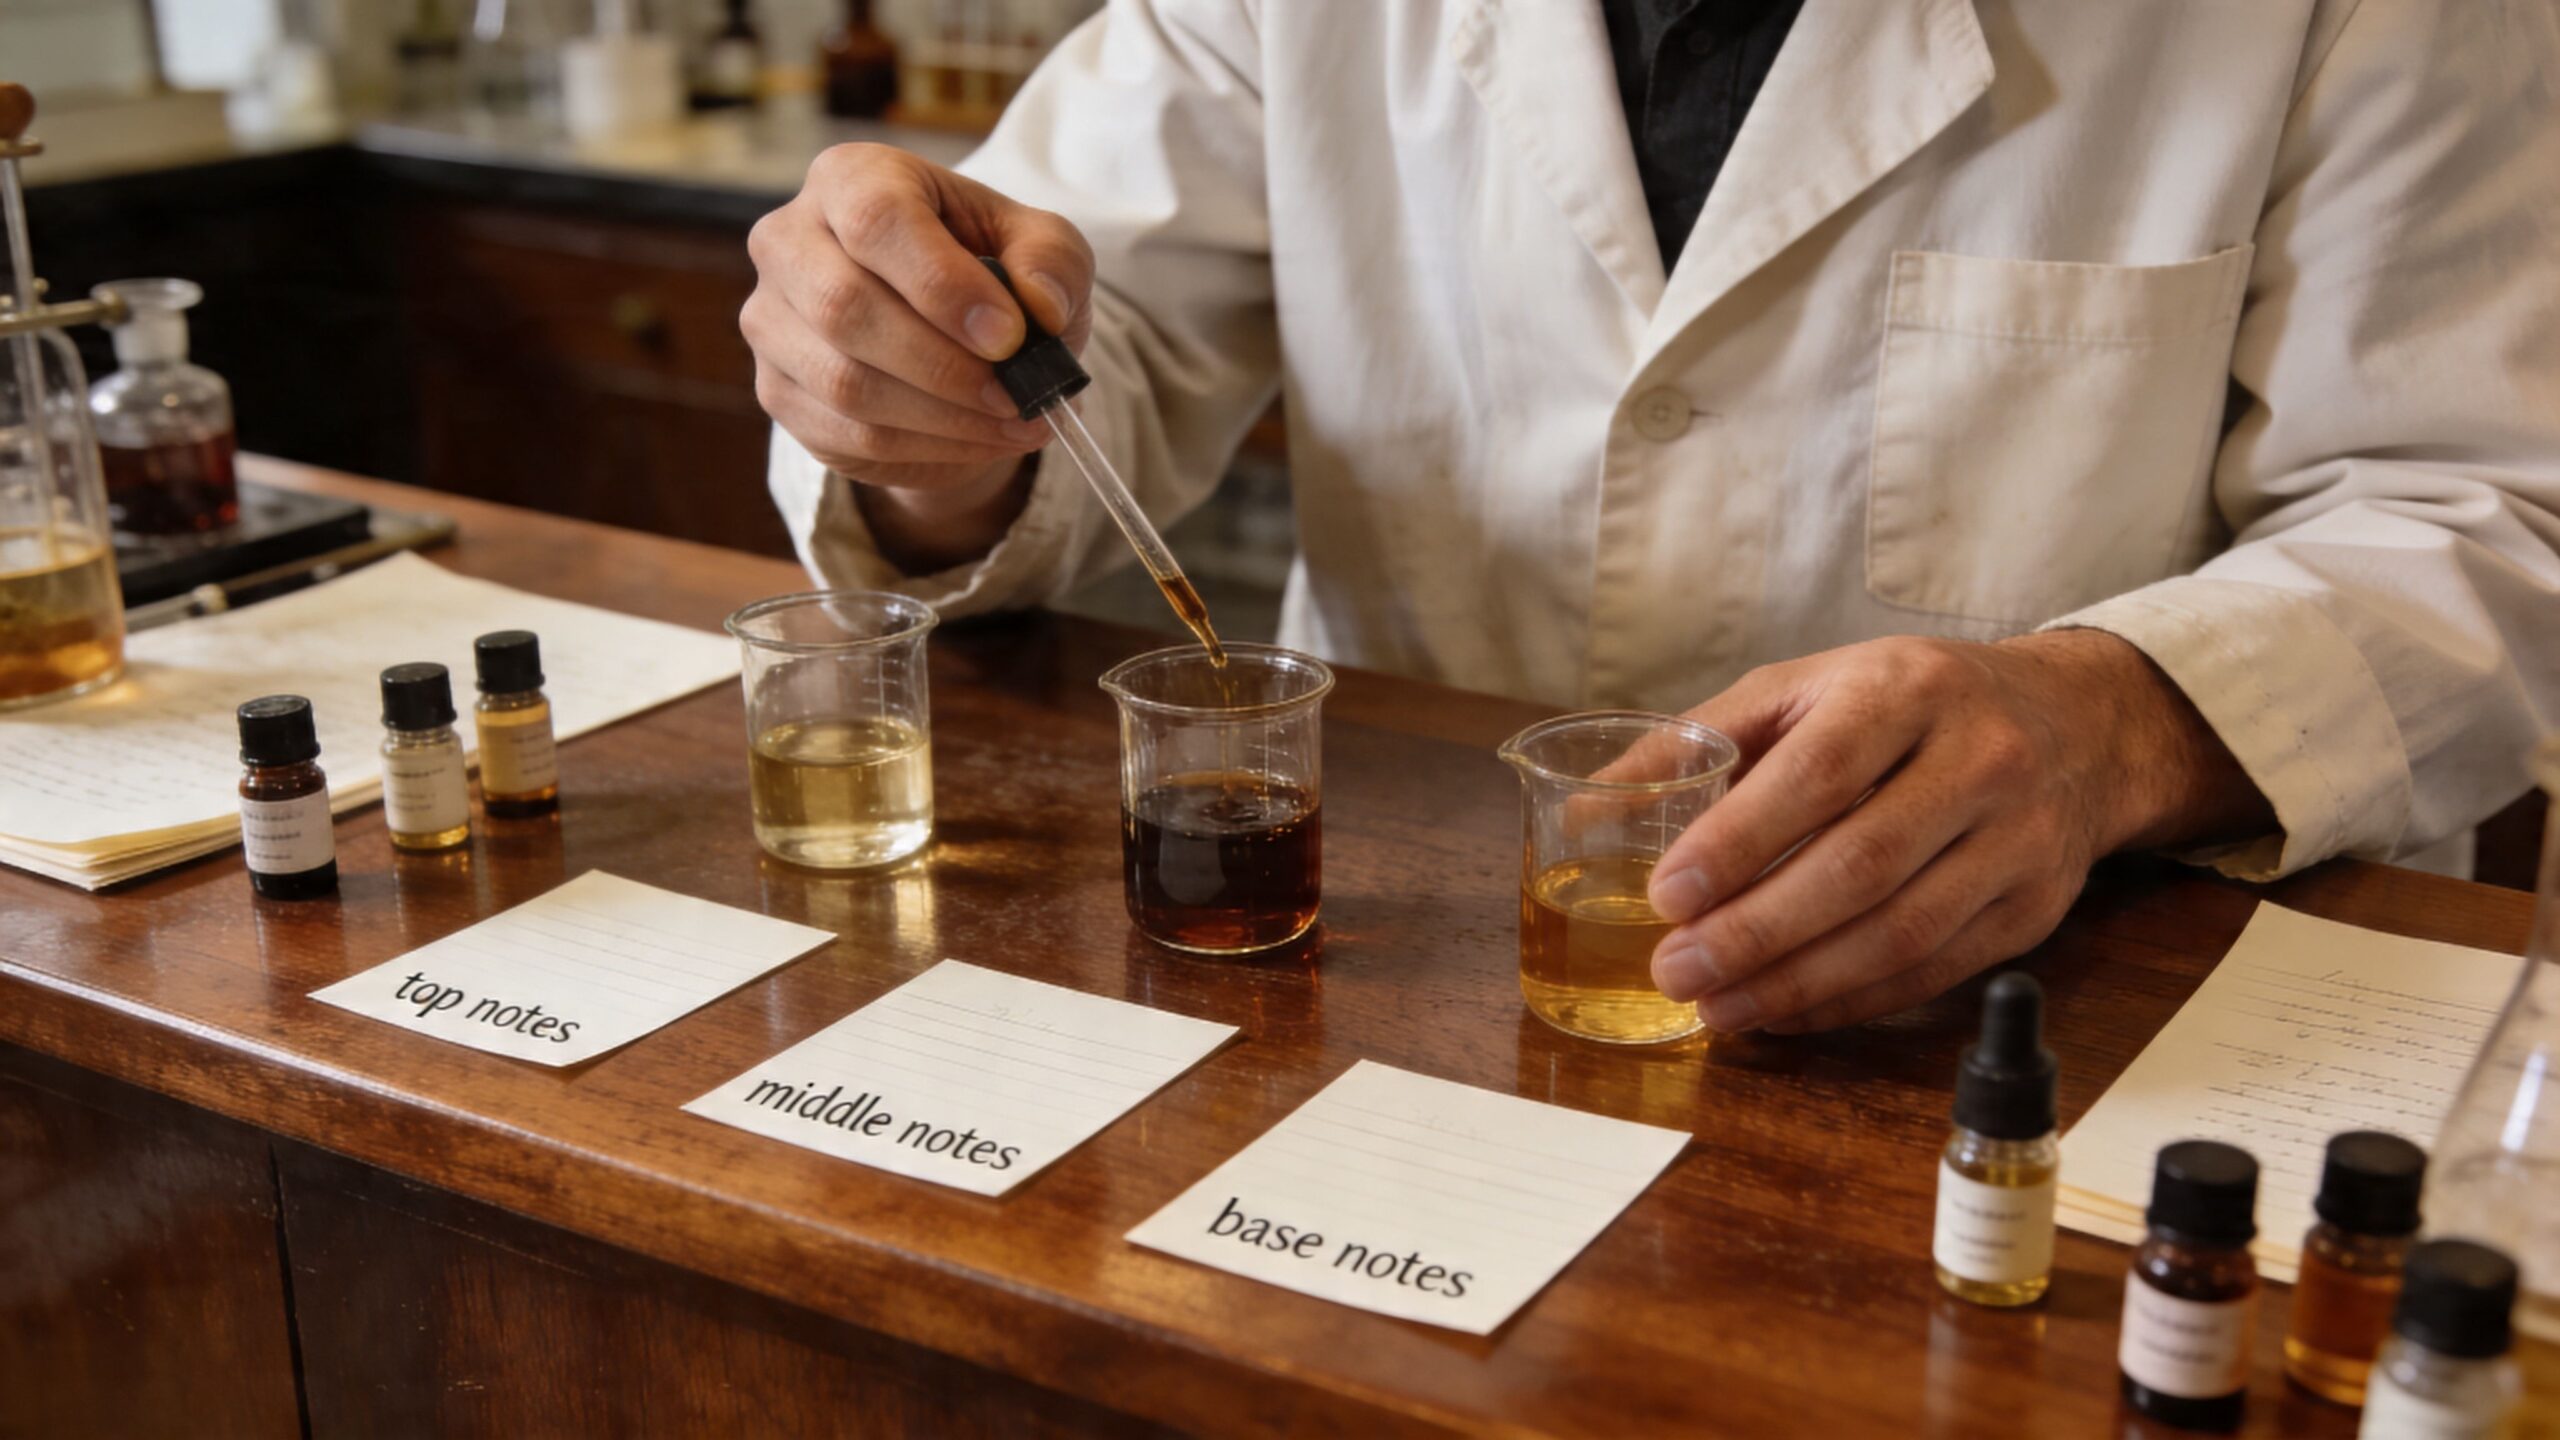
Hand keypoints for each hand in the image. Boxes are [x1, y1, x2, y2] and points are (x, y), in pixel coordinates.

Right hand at [741, 143, 1095, 567]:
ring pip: (846, 383)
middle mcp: (789, 240)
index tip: (1010, 335)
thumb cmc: (992, 274)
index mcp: (850, 178)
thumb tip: (1040, 307)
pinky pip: (848, 434)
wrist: (953, 340)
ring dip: (946, 417)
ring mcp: (771, 320)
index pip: (876, 219)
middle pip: (845, 307)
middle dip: (946, 365)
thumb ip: (1052, 262)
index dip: (943, 283)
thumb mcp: (1043, 249)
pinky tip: (983, 438)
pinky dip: (930, 447)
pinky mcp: (778, 391)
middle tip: (1019, 394)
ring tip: (1018, 421)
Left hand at [1645, 630, 2269, 1033]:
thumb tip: (1585, 810)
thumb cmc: (1908, 704)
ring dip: (1798, 984)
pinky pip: (1934, 970)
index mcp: (1907, 690)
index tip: (1668, 896)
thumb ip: (1697, 743)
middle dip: (1757, 931)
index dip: (1740, 843)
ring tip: (1716, 1006)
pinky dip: (1850, 1002)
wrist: (2071, 724)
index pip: (1820, 773)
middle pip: (1861, 866)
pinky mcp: (2035, 907)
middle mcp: (1977, 760)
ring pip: (1902, 932)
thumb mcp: (1805, 688)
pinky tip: (1784, 1011)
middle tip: (1676, 970)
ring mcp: (2017, 839)